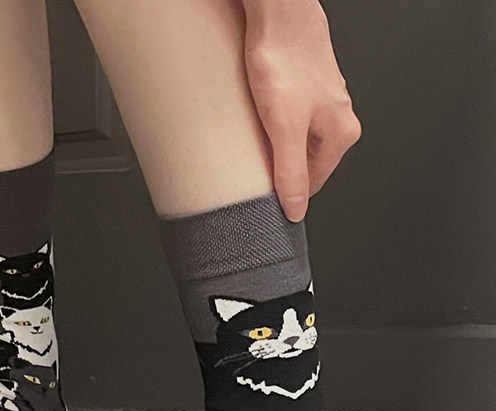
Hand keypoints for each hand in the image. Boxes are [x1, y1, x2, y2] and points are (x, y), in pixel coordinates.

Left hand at [241, 0, 361, 221]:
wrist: (278, 10)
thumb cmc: (284, 59)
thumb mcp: (285, 128)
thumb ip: (290, 171)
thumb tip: (296, 207)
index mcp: (342, 132)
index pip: (313, 182)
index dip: (287, 193)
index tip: (263, 198)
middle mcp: (336, 115)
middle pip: (302, 160)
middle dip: (276, 164)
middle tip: (253, 161)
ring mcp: (319, 98)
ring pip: (291, 138)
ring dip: (270, 142)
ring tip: (252, 134)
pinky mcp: (301, 83)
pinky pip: (283, 117)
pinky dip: (267, 122)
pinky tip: (253, 115)